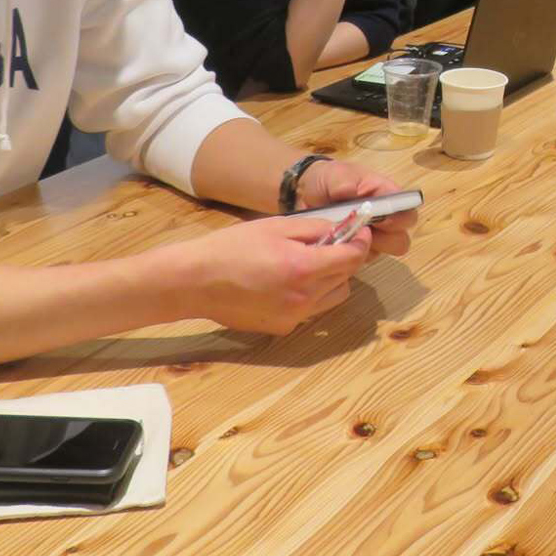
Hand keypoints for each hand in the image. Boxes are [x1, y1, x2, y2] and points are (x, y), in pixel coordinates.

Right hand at [165, 214, 371, 334]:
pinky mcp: (283, 328)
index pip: (353, 257)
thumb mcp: (276, 226)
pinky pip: (312, 310)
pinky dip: (311, 295)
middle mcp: (305, 298)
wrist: (196, 281)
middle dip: (344, 258)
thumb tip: (341, 230)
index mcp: (304, 268)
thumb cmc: (232, 248)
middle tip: (329, 243)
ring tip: (307, 264)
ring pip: (334, 296)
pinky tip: (286, 283)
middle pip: (347, 277)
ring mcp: (295, 317)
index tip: (358, 231)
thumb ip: (314, 229)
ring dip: (331, 279)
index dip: (360, 241)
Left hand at [299, 156, 417, 257]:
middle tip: (362, 231)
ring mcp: (373, 238)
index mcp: (387, 197)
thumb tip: (350, 191)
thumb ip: (343, 181)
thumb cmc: (328, 180)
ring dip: (367, 247)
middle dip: (385, 239)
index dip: (400, 219)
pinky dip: (351, 255)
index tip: (382, 220)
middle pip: (401, 238)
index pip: (408, 211)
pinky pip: (362, 260)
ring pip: (383, 253)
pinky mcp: (358, 251)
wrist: (306, 195)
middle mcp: (386, 220)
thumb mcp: (334, 174)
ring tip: (346, 236)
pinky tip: (336, 243)